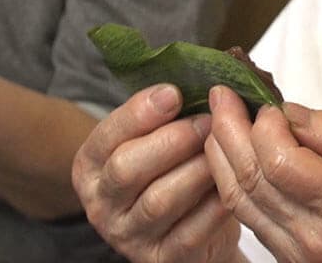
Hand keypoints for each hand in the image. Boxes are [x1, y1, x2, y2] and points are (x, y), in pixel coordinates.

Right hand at [72, 84, 241, 262]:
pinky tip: (231, 185)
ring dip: (196, 170)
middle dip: (172, 140)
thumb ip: (165, 114)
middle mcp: (101, 204)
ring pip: (159, 200)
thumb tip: (197, 77)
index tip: (174, 93)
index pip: (106, 136)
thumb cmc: (175, 174)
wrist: (194, 232)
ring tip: (223, 150)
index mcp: (90, 166)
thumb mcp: (158, 142)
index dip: (139, 113)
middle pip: (127, 169)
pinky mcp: (160, 259)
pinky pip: (189, 231)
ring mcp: (127, 236)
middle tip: (208, 121)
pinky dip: (214, 206)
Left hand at [204, 86, 321, 262]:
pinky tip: (235, 153)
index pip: (279, 162)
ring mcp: (300, 258)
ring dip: (222, 156)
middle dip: (228, 130)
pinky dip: (236, 181)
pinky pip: (251, 219)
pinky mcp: (293, 262)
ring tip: (220, 117)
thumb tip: (285, 110)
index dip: (262, 124)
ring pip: (241, 202)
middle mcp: (316, 241)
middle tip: (221, 93)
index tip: (262, 97)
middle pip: (251, 180)